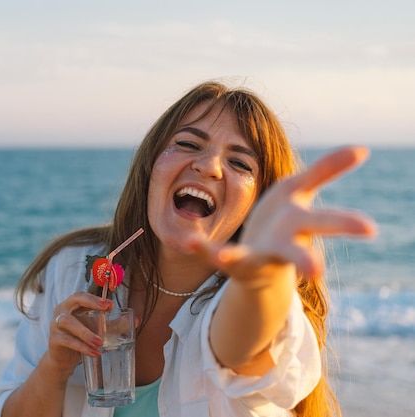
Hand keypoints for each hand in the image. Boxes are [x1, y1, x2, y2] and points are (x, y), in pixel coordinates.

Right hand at [47, 292, 112, 376]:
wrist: (63, 360)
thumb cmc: (80, 339)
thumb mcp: (97, 330)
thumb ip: (114, 325)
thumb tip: (137, 320)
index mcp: (72, 305)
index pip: (82, 295)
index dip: (95, 298)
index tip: (110, 304)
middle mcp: (62, 311)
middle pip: (73, 300)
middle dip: (90, 302)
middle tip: (105, 309)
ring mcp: (55, 325)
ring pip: (69, 322)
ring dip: (86, 332)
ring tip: (100, 342)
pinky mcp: (54, 340)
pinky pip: (68, 341)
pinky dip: (82, 347)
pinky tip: (94, 353)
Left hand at [198, 146, 376, 282]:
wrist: (262, 259)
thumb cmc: (287, 219)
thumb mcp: (302, 190)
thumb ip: (329, 169)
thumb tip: (363, 149)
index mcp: (300, 225)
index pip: (325, 224)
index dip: (346, 225)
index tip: (369, 229)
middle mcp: (281, 245)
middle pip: (296, 254)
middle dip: (306, 261)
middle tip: (315, 273)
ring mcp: (256, 255)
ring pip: (249, 259)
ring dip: (235, 257)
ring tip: (223, 257)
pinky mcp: (234, 260)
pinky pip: (217, 254)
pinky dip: (204, 249)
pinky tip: (189, 241)